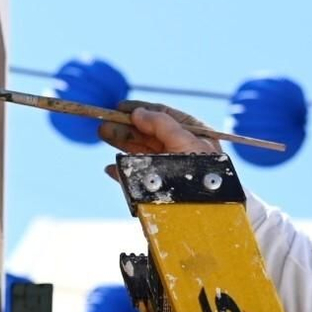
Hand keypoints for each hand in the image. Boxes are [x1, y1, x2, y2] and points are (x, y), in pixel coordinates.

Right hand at [99, 100, 222, 182]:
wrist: (208, 205)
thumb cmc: (203, 171)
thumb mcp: (185, 140)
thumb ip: (161, 123)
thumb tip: (138, 112)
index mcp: (194, 134)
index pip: (164, 115)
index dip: (142, 110)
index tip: (120, 106)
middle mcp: (181, 149)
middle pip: (149, 133)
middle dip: (126, 126)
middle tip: (105, 123)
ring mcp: (171, 169)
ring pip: (141, 152)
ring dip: (121, 143)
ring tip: (104, 134)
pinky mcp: (161, 189)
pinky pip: (137, 177)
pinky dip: (122, 172)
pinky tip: (110, 168)